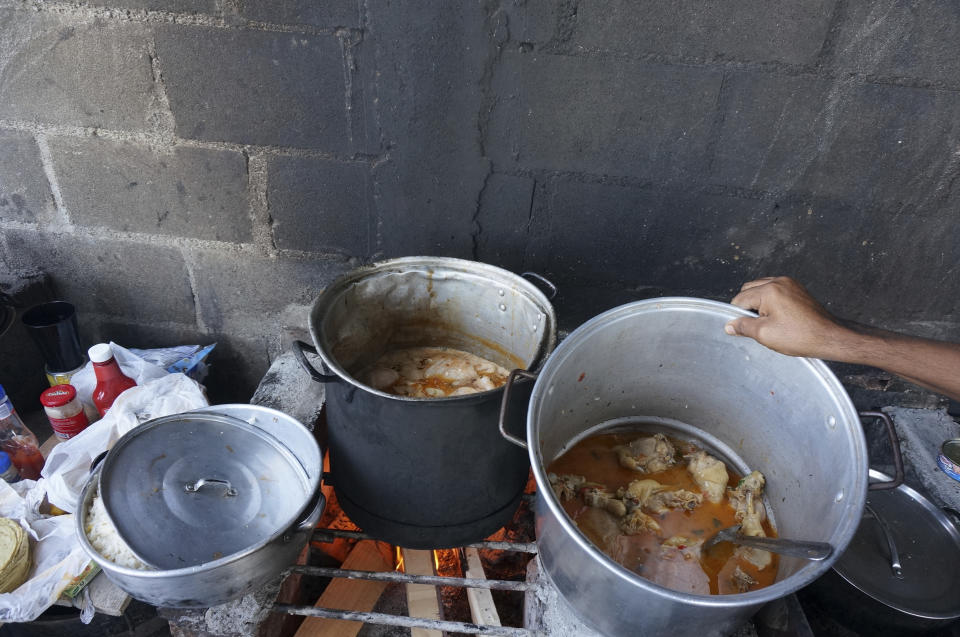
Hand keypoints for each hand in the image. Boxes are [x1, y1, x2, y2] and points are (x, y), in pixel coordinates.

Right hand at [724, 277, 850, 358]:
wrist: (829, 337)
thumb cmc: (802, 336)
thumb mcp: (765, 334)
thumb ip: (743, 327)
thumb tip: (730, 325)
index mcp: (769, 290)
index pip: (740, 299)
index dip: (737, 316)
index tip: (742, 328)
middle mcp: (779, 282)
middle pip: (749, 290)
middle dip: (748, 308)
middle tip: (756, 326)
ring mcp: (790, 283)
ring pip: (761, 289)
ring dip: (758, 304)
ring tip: (768, 322)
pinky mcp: (797, 289)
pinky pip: (774, 290)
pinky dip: (770, 302)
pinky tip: (777, 317)